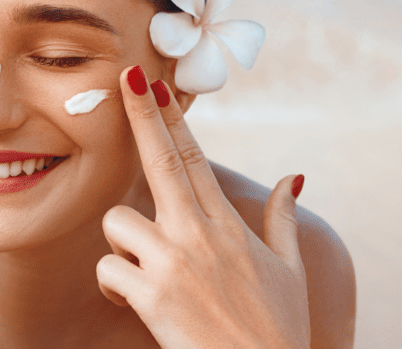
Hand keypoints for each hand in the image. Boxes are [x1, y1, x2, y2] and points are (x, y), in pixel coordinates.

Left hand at [96, 65, 308, 348]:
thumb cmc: (276, 330)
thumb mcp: (289, 272)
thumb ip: (282, 220)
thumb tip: (293, 176)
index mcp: (228, 225)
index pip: (194, 158)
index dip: (172, 118)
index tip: (155, 85)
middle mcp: (199, 234)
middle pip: (162, 160)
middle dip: (141, 115)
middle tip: (125, 77)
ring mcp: (174, 262)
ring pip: (118, 221)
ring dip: (120, 243)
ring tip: (139, 272)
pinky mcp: (152, 294)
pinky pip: (108, 269)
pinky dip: (113, 283)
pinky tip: (131, 300)